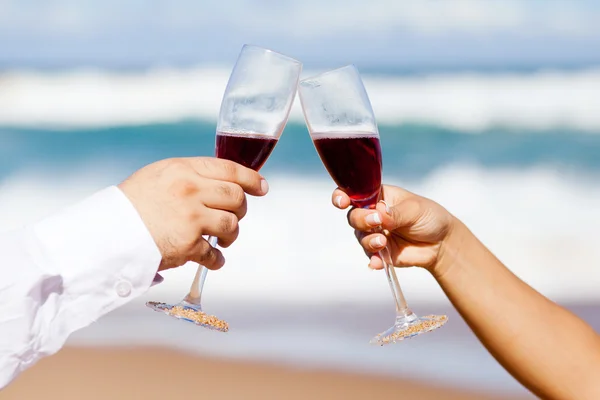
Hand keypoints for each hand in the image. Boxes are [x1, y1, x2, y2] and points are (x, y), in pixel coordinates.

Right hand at [119, 157, 268, 271]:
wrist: (106, 232)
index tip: (262, 187)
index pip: (230, 169)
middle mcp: (190, 190)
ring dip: (231, 235)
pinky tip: (214, 260)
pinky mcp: (187, 245)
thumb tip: (222, 182)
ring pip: (231, 225)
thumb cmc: (131, 204)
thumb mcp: (159, 175)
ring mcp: (190, 217)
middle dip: (241, 209)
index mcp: (183, 169)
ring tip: (222, 239)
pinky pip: (215, 254)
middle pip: (236, 197)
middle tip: (234, 216)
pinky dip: (217, 259)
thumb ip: (190, 175)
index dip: (251, 179)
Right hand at [331, 185, 456, 275]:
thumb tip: (378, 213)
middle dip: (361, 220)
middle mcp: (372, 214)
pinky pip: (370, 256)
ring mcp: (375, 234)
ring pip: (360, 237)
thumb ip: (395, 212)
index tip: (343, 202)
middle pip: (353, 217)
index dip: (342, 197)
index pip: (353, 194)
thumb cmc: (429, 217)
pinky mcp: (380, 253)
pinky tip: (378, 261)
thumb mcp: (415, 209)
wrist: (442, 243)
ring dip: (368, 240)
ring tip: (383, 242)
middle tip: (376, 222)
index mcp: (378, 197)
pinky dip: (373, 259)